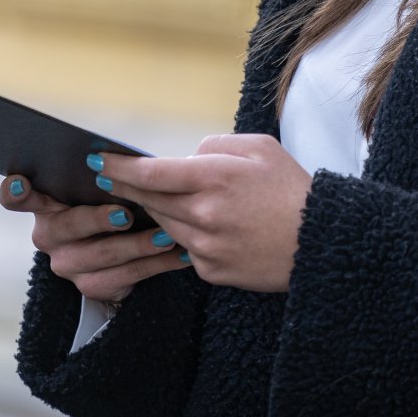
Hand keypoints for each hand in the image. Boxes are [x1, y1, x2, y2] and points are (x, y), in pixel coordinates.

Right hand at [0, 174, 186, 304]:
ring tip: (168, 235)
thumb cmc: (111, 204)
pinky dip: (156, 264)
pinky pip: (125, 277)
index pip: (15, 197)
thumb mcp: (103, 189)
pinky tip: (178, 253)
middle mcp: (48, 236)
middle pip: (67, 227)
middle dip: (98, 220)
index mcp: (45, 203)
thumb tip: (127, 159)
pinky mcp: (90, 287)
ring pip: (101, 255)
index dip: (14, 191)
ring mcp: (67, 264)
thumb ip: (104, 176)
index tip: (22, 182)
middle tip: (126, 215)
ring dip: (138, 245)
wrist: (122, 256)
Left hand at [91, 135, 311, 292]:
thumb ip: (216, 146)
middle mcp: (205, 214)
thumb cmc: (292, 189)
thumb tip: (186, 158)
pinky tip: (194, 226)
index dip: (119, 167)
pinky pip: (183, 250)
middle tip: (106, 177)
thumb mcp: (260, 148)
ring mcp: (206, 246)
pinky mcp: (211, 271)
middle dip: (126, 188)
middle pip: (150, 200)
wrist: (321, 243)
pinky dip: (184, 236)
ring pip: (163, 225)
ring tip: (149, 198)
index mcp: (215, 177)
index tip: (96, 159)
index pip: (152, 172)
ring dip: (155, 211)